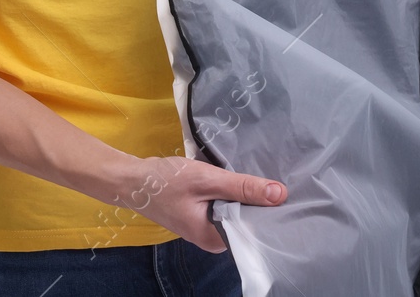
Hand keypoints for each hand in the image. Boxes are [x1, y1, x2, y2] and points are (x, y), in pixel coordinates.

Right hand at [109, 154, 287, 253]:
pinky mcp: (201, 216)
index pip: (252, 231)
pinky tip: (242, 182)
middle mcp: (211, 239)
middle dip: (258, 204)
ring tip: (264, 180)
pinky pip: (226, 208)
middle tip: (279, 182)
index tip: (286, 196)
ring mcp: (205, 228)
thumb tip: (280, 195)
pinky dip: (233, 194)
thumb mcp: (208, 180)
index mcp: (213, 239)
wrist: (132, 179)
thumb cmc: (167, 182)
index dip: (269, 213)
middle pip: (246, 223)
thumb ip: (243, 187)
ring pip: (236, 213)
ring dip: (245, 197)